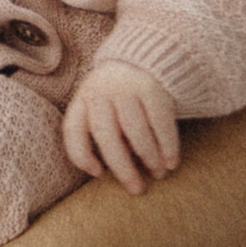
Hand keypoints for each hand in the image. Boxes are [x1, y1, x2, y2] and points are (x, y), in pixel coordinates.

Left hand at [63, 59, 181, 192]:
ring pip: (136, 131)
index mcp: (82, 99)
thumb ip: (103, 134)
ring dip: (149, 157)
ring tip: (158, 174)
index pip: (73, 129)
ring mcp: (126, 88)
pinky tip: (172, 162)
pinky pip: (160, 122)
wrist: (143, 58)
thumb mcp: (100, 107)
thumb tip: (117, 170)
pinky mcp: (152, 88)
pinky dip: (167, 145)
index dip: (81, 154)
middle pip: (106, 135)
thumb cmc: (117, 97)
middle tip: (136, 189)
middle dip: (122, 167)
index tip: (97, 173)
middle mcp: (100, 92)